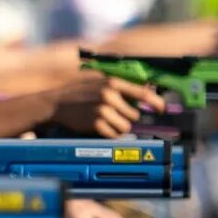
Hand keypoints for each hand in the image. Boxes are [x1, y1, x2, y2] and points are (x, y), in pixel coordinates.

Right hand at [35, 72, 165, 136]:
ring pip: (126, 126)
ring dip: (119, 127)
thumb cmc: (79, 92)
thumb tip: (148, 89)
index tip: (162, 109)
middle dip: (127, 117)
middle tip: (114, 115)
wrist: (55, 103)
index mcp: (113, 83)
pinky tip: (100, 127)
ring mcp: (102, 110)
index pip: (143, 93)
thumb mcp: (100, 83)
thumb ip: (121, 86)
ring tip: (106, 121)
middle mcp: (109, 95)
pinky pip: (114, 134)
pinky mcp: (95, 123)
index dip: (156, 102)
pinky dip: (110, 134)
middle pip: (135, 114)